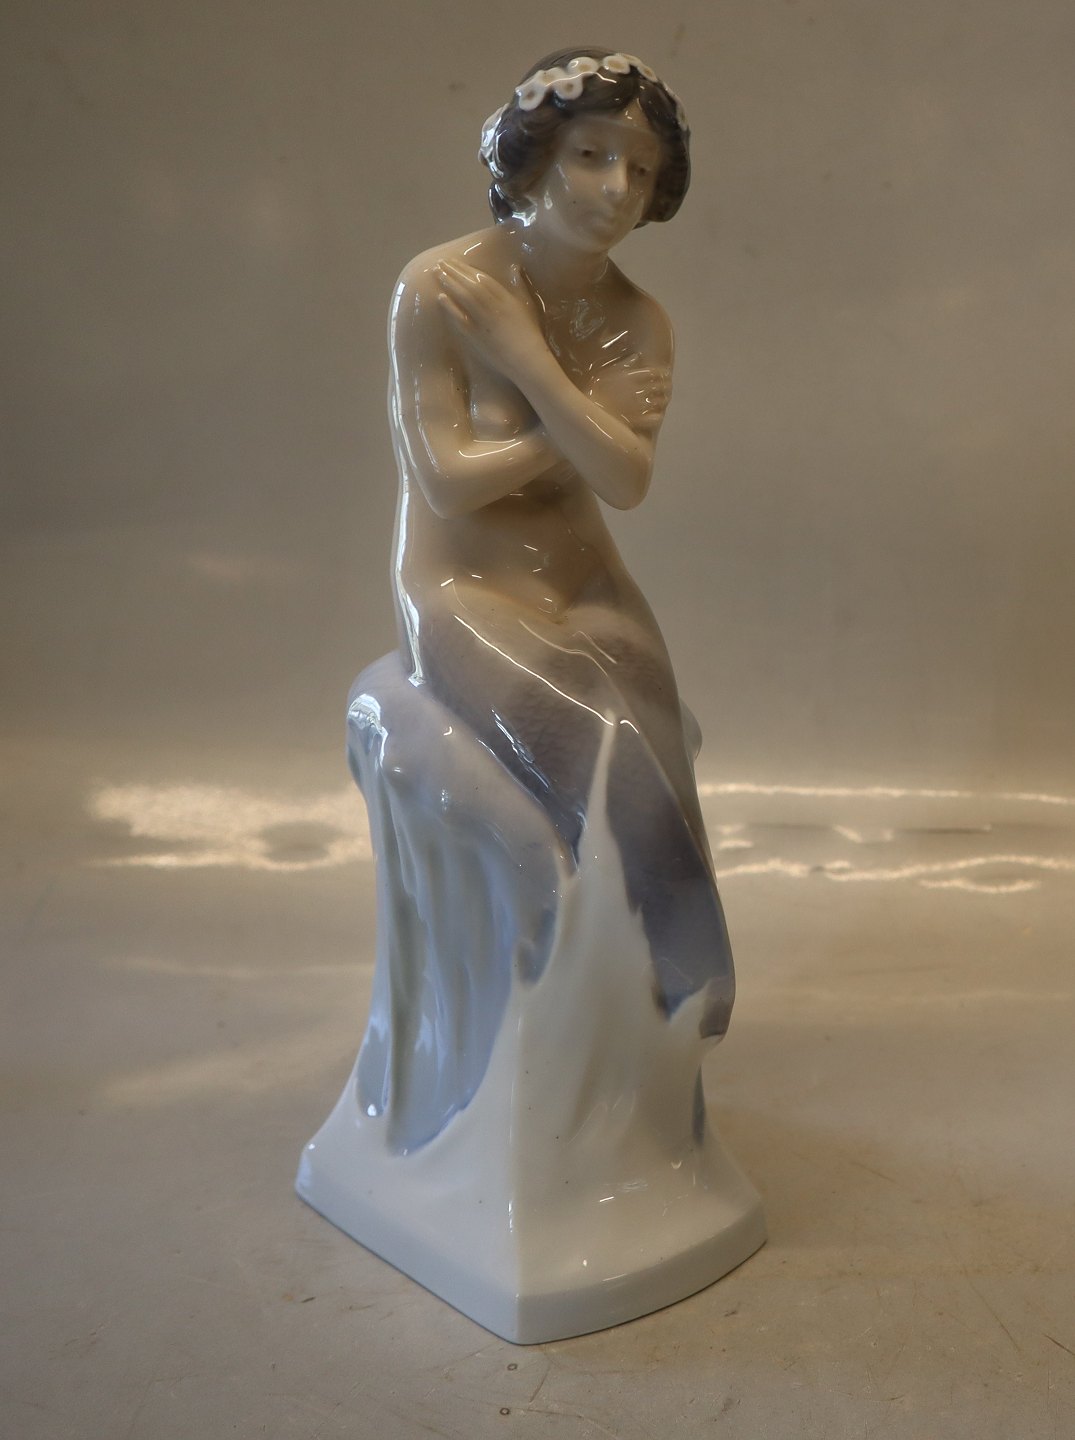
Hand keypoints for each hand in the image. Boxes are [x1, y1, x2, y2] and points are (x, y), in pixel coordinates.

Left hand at [435, 259, 547, 384]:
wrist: (526, 358)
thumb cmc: (529, 332)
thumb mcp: (528, 305)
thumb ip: (520, 286)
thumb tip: (515, 268)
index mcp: (505, 298)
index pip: (482, 279)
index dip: (467, 269)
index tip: (455, 261)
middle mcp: (493, 306)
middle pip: (470, 285)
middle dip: (454, 272)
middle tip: (440, 263)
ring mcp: (483, 321)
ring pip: (464, 298)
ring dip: (450, 284)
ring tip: (437, 273)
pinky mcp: (476, 335)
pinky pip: (460, 318)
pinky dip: (450, 307)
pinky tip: (440, 297)